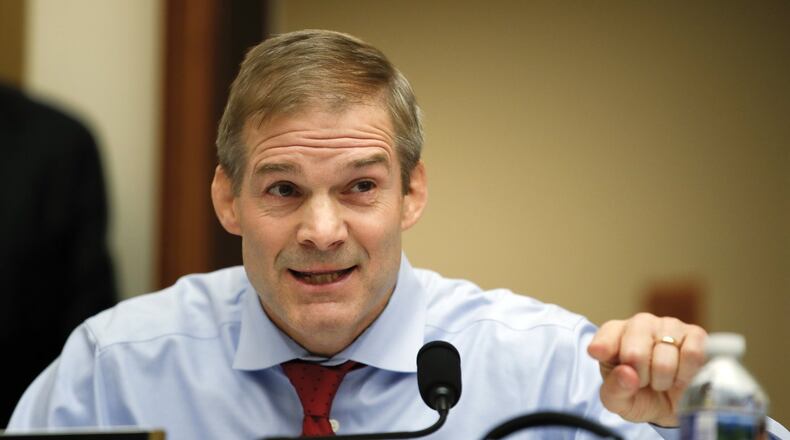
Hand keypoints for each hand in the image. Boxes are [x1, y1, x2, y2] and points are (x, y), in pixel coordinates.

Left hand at [587, 313, 706, 426]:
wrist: (673, 406)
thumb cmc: (639, 397)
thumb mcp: (618, 401)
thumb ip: (615, 389)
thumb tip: (627, 373)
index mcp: (614, 334)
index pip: (606, 335)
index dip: (603, 346)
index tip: (598, 354)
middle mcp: (640, 323)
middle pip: (635, 352)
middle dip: (640, 378)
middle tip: (644, 382)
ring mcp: (669, 325)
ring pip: (664, 357)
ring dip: (664, 380)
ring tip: (663, 380)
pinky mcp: (695, 334)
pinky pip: (691, 354)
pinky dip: (686, 375)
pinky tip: (681, 376)